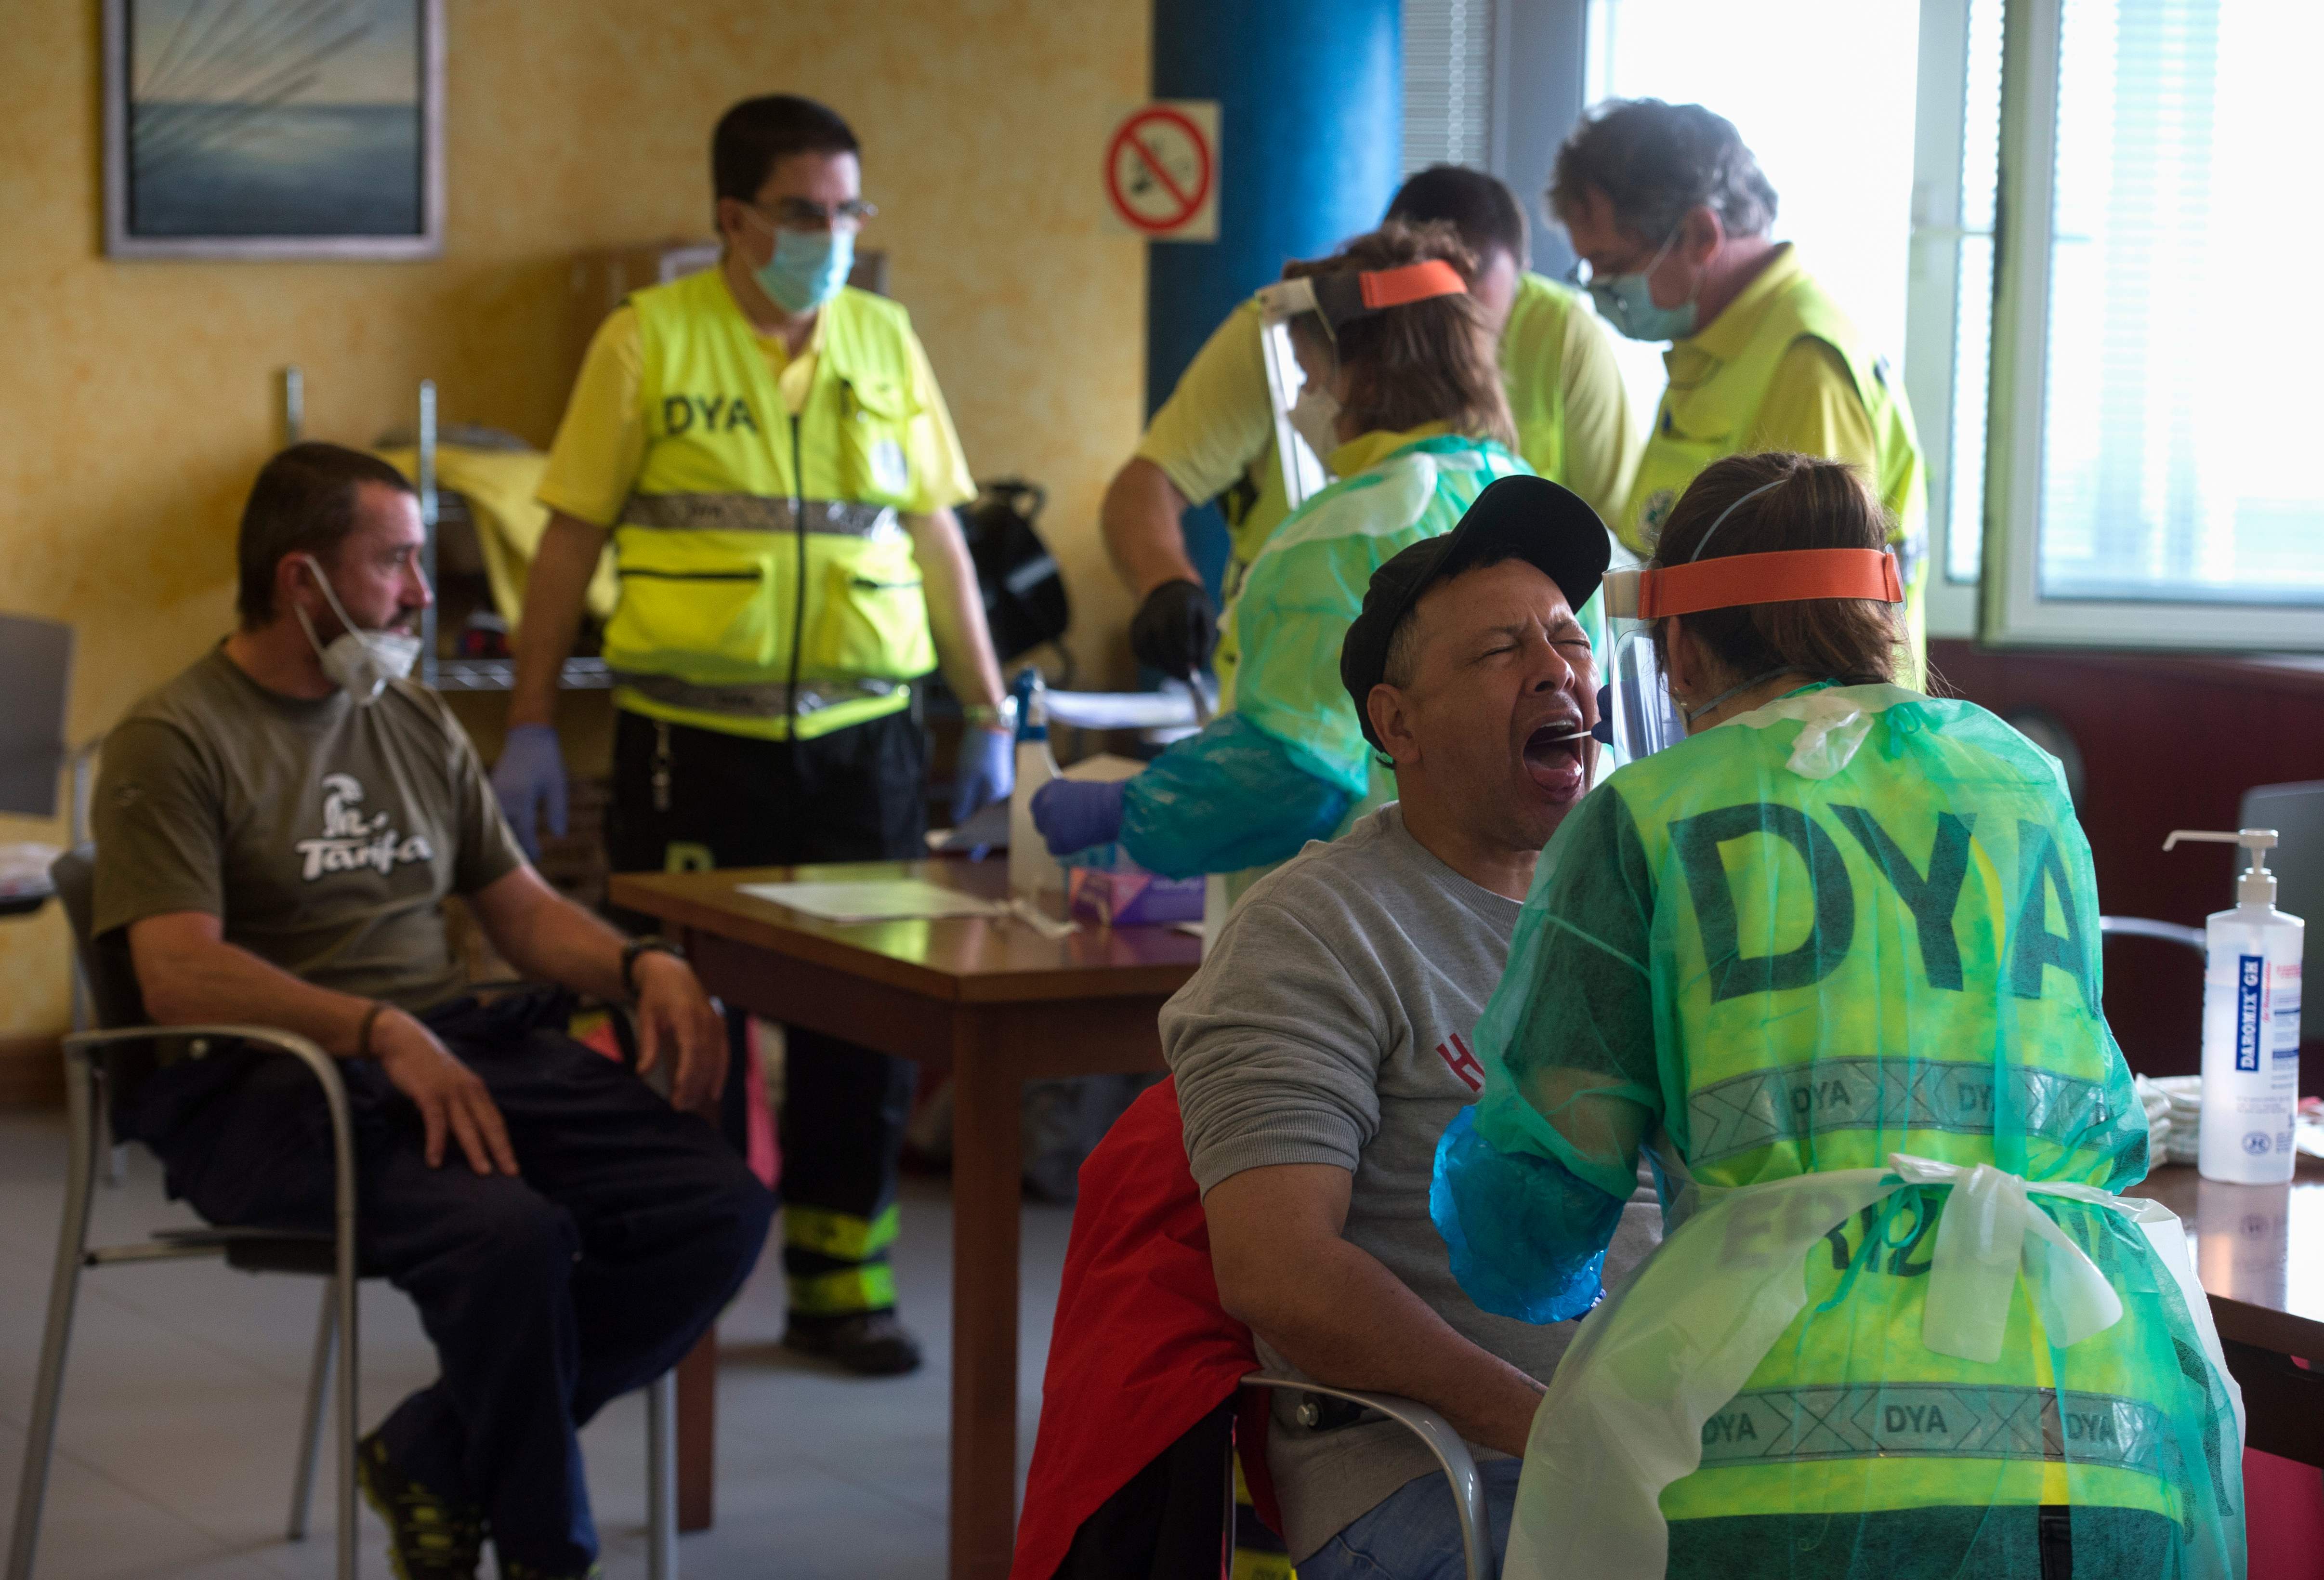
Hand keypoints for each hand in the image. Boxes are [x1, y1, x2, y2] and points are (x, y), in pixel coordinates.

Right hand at [371, 1008, 517, 1174]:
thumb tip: (465, 1131)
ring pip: (467, 1126)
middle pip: (488, 1125)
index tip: (513, 1165)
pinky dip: (437, 1142)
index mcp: (476, 1089)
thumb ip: (461, 1104)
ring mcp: (449, 1092)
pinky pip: (436, 1121)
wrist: (404, 1040)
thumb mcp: (452, 1083)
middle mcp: (468, 1090)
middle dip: (501, 1150)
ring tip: (483, 1172)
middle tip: (511, 1173)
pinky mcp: (429, 1093)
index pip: (496, 1120)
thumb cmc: (427, 1066)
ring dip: (475, 1150)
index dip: (505, 1143)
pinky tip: (435, 1161)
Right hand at [492, 724, 567, 860]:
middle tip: (520, 866)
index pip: (523, 830)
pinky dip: (494, 825)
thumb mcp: (557, 784)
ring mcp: (492, 793)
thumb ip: (557, 810)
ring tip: (510, 854)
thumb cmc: (546, 760)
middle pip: (503, 832)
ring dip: (501, 838)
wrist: (528, 735)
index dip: (529, 848)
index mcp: (521, 797)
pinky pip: (488, 813)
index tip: (536, 860)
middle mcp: (503, 796)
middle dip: (511, 849)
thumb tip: (558, 836)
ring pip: (492, 824)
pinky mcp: (488, 789)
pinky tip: (501, 835)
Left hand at [631, 951, 727, 1113]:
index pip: (692, 1050)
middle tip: (680, 1106)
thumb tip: (643, 1073)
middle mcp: (707, 1020)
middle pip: (705, 1058)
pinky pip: (724, 1053)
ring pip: (716, 1059)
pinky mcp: (720, 1026)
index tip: (679, 1093)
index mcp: (687, 1016)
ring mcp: (716, 1023)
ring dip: (706, 1083)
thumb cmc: (655, 996)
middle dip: (694, 1084)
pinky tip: (715, 1091)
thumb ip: (648, 1045)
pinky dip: (721, 1073)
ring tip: (691, 1103)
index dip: (688, 1073)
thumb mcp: (646, 1018)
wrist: (672, 972)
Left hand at [951, 724, 1014, 822]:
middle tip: (956, 785)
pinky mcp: (999, 767)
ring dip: (969, 787)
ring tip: (961, 775)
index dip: (962, 809)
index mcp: (995, 794)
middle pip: (979, 801)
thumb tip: (957, 819)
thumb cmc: (978, 751)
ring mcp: (1002, 777)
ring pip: (981, 789)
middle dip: (966, 797)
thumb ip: (962, 800)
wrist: (991, 722)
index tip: (951, 806)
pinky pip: (984, 779)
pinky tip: (968, 767)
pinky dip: (974, 777)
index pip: (977, 811)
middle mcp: (1003, 789)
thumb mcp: (966, 778)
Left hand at [1032, 777, 1125, 855]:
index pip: (1038, 806)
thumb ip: (1064, 801)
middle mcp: (1045, 805)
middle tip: (1070, 831)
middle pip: (1041, 822)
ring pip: (1051, 837)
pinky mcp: (1056, 842)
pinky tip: (1082, 842)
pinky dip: (1068, 849)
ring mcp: (1049, 824)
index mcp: (1049, 791)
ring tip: (1082, 835)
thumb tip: (1062, 814)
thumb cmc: (1104, 799)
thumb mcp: (1077, 792)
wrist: (1115, 810)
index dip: (1047, 814)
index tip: (1056, 819)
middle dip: (1054, 827)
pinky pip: (1058, 849)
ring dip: (1063, 838)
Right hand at [1128, 579, 1216, 680]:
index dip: (1187, 648)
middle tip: (1186, 677)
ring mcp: (1143, 619)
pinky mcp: (1135, 628)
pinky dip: (1152, 661)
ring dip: (1163, 665)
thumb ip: (1205, 641)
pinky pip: (1140, 650)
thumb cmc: (1194, 611)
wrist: (1171, 592)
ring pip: (1147, 647)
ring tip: (1178, 672)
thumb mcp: (1207, 619)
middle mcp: (1158, 610)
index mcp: (1180, 603)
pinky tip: (1165, 664)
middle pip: (1163, 640)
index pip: (1181, 628)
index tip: (1194, 663)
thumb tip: (1196, 665)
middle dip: (1175, 663)